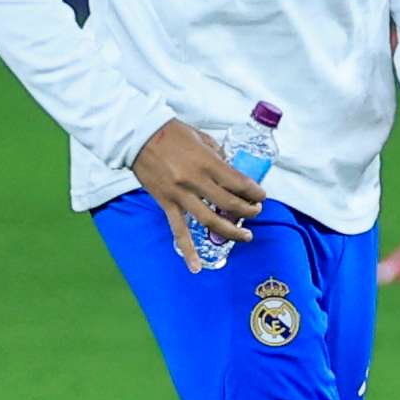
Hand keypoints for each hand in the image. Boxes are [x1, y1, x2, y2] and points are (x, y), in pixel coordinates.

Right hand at [132, 118, 266, 271]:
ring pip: (210, 220)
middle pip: (229, 203)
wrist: (138, 136)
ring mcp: (180, 195)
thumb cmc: (171, 133)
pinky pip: (178, 230)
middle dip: (248, 211)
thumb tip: (228, 168)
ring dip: (231, 231)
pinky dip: (188, 250)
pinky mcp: (167, 203)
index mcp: (207, 162)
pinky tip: (196, 266)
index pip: (238, 183)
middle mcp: (196, 180)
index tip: (261, 196)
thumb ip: (217, 154)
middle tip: (256, 212)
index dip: (254, 192)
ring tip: (246, 237)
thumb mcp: (201, 137)